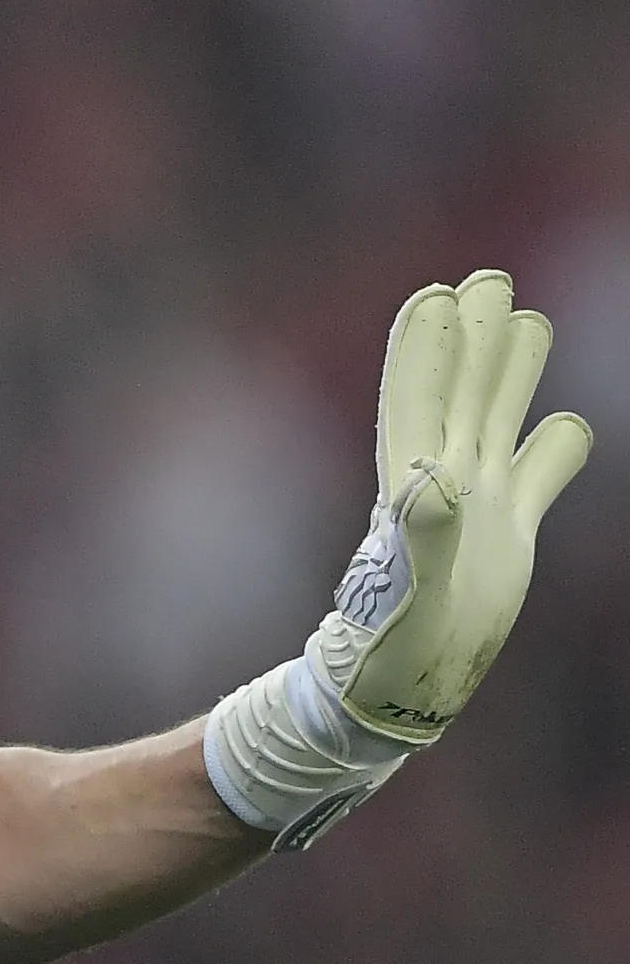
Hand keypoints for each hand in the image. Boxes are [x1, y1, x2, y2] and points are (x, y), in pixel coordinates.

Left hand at [315, 270, 592, 741]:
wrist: (397, 686)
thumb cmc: (391, 642)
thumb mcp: (408, 585)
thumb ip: (421, 530)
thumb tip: (430, 476)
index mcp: (412, 483)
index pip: (419, 398)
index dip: (427, 348)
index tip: (438, 295)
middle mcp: (444, 481)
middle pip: (462, 391)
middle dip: (475, 337)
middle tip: (490, 278)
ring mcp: (480, 504)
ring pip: (499, 419)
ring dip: (513, 372)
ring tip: (529, 319)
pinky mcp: (509, 535)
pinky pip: (538, 478)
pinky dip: (558, 449)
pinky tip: (572, 425)